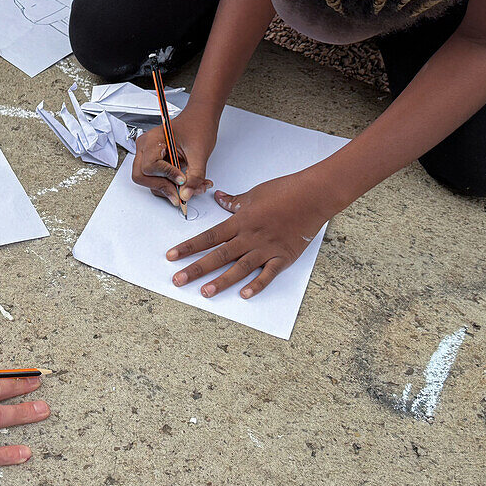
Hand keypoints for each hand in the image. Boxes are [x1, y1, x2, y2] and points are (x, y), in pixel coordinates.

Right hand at [132, 104, 218, 206]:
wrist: (200, 120)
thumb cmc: (197, 126)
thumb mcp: (199, 153)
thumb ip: (194, 176)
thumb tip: (186, 194)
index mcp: (152, 140)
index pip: (150, 166)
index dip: (166, 175)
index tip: (182, 179)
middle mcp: (145, 148)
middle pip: (142, 176)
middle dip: (162, 186)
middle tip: (180, 192)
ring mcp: (147, 155)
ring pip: (148, 181)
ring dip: (168, 188)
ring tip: (188, 187)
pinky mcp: (154, 162)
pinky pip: (156, 179)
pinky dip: (170, 185)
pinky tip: (185, 183)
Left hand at [166, 171, 332, 298]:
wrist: (314, 195)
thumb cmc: (285, 190)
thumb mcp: (254, 193)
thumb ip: (234, 201)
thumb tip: (219, 197)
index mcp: (240, 222)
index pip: (208, 237)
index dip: (188, 247)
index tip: (171, 256)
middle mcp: (250, 237)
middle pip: (218, 255)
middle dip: (196, 269)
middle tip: (178, 281)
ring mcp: (266, 248)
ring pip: (239, 268)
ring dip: (221, 281)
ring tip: (205, 292)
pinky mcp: (283, 256)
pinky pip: (268, 274)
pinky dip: (257, 285)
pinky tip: (244, 295)